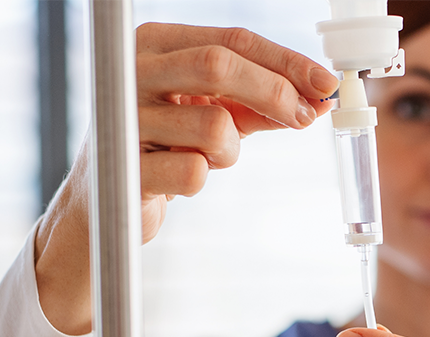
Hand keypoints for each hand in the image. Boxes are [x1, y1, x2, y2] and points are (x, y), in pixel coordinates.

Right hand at [34, 23, 338, 334]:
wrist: (103, 204)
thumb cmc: (164, 147)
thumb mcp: (212, 113)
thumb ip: (259, 102)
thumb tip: (316, 99)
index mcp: (154, 44)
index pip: (232, 39)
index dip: (286, 61)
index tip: (326, 83)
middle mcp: (131, 70)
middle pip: (219, 65)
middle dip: (275, 93)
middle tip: (306, 117)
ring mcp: (122, 118)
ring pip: (214, 126)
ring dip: (230, 151)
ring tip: (208, 158)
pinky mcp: (123, 168)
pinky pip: (195, 172)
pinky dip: (202, 179)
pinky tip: (178, 179)